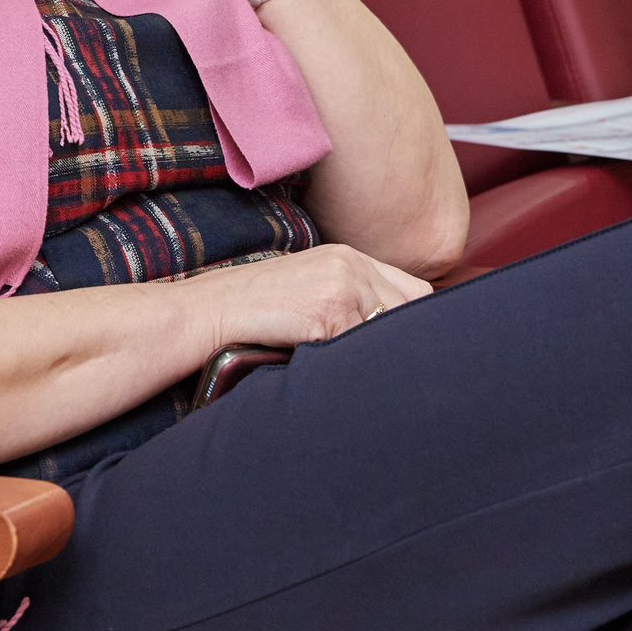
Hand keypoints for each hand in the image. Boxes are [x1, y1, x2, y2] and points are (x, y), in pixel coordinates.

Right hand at [186, 244, 429, 347]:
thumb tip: (391, 336)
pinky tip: (334, 370)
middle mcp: (351, 265)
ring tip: (360, 374)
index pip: (414, 291)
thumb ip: (351, 297)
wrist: (214, 309)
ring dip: (376, 355)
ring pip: (387, 331)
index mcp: (349, 256)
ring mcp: (342, 286)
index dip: (417, 324)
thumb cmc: (258, 308)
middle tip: (397, 370)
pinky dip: (352, 365)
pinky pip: (360, 347)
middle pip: (412, 309)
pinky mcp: (328, 312)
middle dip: (404, 342)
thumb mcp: (311, 287)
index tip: (410, 349)